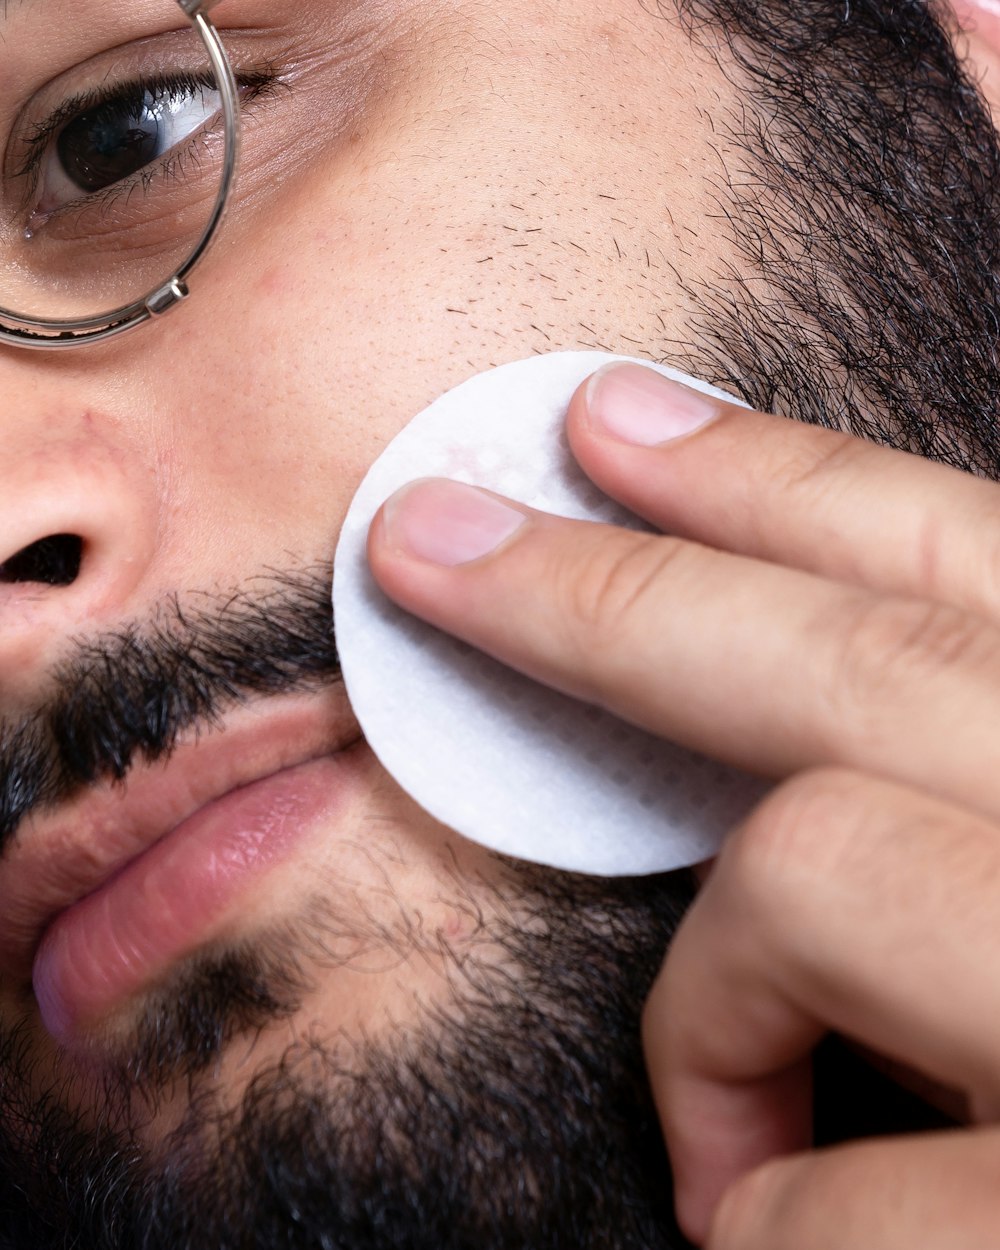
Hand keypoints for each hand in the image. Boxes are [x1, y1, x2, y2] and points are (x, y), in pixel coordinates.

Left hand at [366, 361, 999, 1247]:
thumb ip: (957, 802)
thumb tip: (778, 741)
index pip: (964, 562)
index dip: (778, 475)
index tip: (610, 418)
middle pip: (861, 662)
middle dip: (604, 590)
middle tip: (426, 543)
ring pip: (813, 872)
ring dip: (718, 997)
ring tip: (729, 1129)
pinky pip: (803, 1185)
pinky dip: (755, 1205)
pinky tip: (779, 1237)